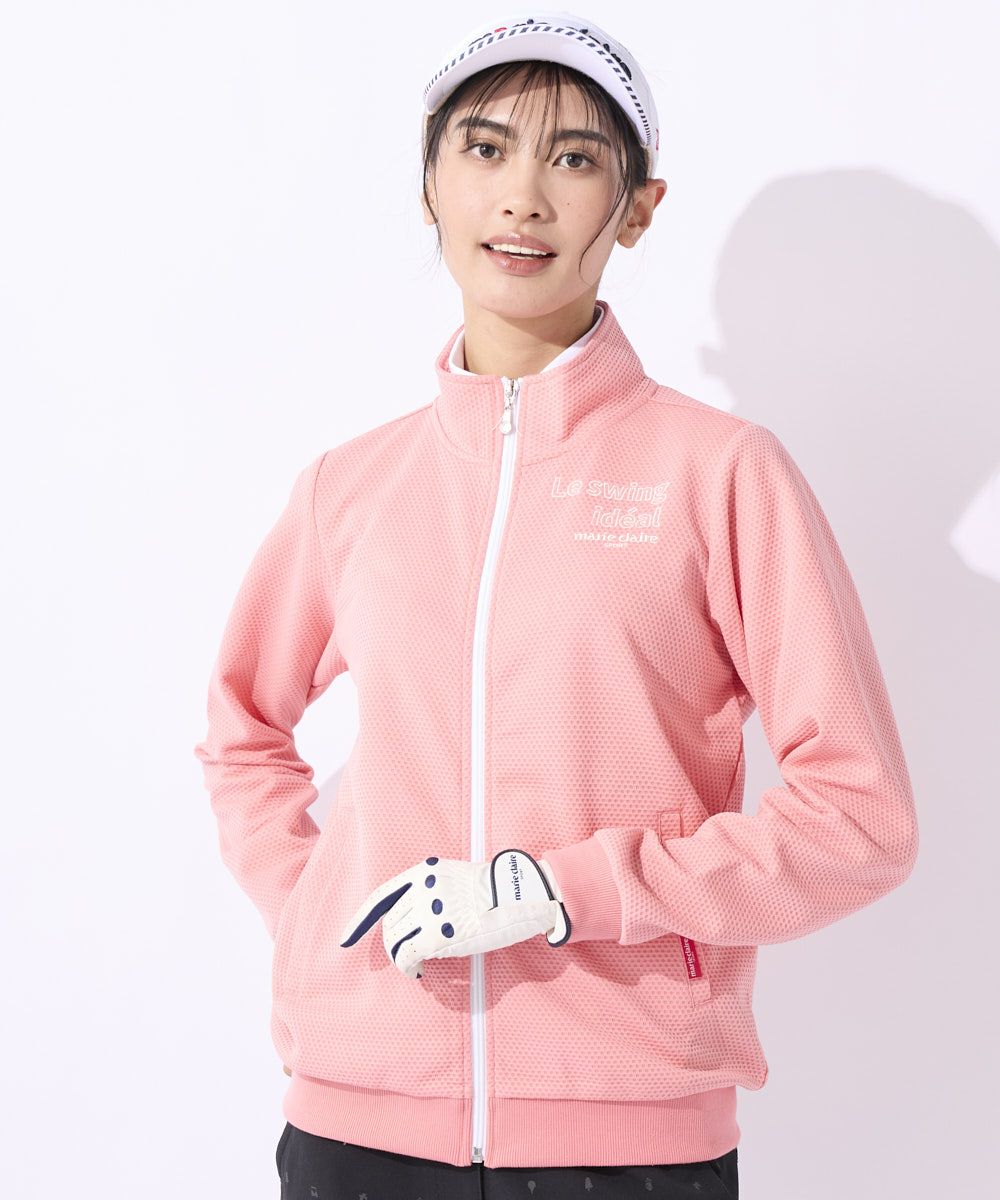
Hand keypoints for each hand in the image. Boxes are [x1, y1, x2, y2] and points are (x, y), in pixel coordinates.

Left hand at [338, 848, 570, 979]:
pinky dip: (408, 968)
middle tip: (410, 957)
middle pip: (390, 924)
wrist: (519, 896)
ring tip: (417, 965)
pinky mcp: (436, 934)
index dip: (361, 921)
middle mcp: (421, 887)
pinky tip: (418, 973)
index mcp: (424, 871)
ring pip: (396, 941)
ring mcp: (428, 910)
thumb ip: (433, 892)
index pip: (382, 896)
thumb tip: (418, 920)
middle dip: (395, 944)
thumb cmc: (496, 892)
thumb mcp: (457, 879)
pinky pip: (408, 957)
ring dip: (402, 957)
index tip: (346, 939)